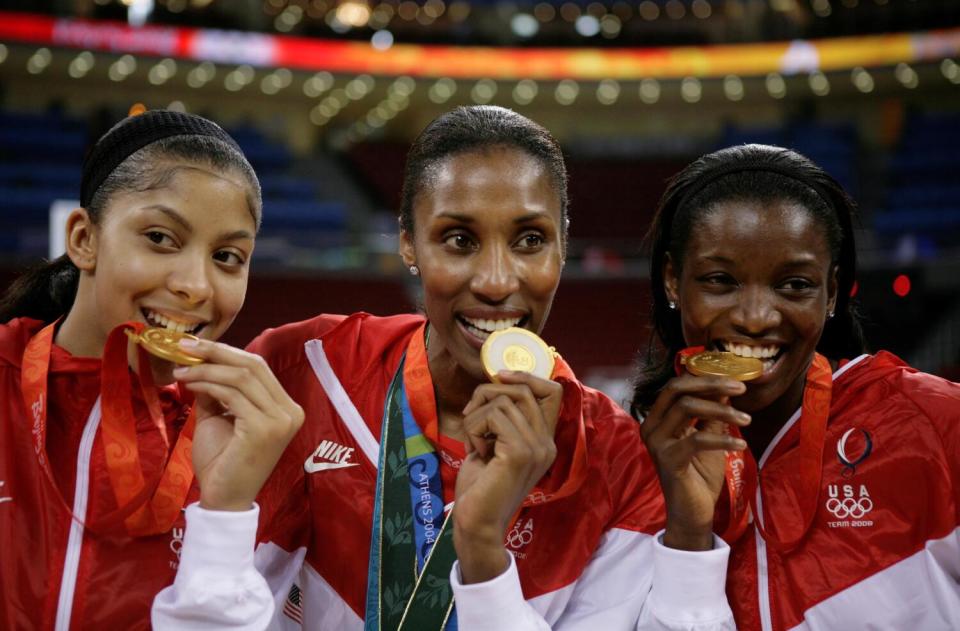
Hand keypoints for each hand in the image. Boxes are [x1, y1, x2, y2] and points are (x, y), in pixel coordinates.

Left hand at [172, 339, 303, 511]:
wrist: (223, 500)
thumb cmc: (222, 462)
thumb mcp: (219, 417)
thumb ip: (218, 390)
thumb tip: (201, 362)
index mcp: (286, 407)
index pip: (259, 367)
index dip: (227, 352)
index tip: (195, 346)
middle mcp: (290, 411)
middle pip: (253, 365)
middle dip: (216, 352)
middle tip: (183, 347)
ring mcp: (280, 420)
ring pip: (242, 377)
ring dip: (206, 369)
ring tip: (181, 371)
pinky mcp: (263, 428)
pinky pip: (232, 395)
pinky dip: (207, 385)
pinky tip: (189, 386)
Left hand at [453, 371, 562, 583]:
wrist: (476, 523)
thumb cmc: (480, 487)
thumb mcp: (493, 444)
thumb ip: (501, 418)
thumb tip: (495, 382)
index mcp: (544, 440)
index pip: (553, 390)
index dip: (526, 375)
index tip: (499, 377)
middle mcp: (546, 443)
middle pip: (523, 389)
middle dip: (488, 393)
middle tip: (471, 416)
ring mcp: (536, 447)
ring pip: (503, 400)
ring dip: (476, 417)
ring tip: (474, 442)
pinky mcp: (519, 452)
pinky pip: (492, 415)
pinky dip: (474, 428)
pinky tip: (476, 452)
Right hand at [640, 374, 749, 550]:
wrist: (693, 513)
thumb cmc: (699, 476)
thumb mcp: (709, 437)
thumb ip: (712, 414)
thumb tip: (724, 388)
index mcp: (658, 419)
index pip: (677, 386)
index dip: (704, 378)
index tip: (734, 379)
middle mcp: (651, 426)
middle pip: (677, 389)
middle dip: (710, 384)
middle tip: (741, 387)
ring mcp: (656, 442)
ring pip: (687, 407)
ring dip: (722, 409)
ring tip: (747, 419)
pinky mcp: (668, 459)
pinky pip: (697, 438)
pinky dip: (723, 438)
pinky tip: (741, 443)